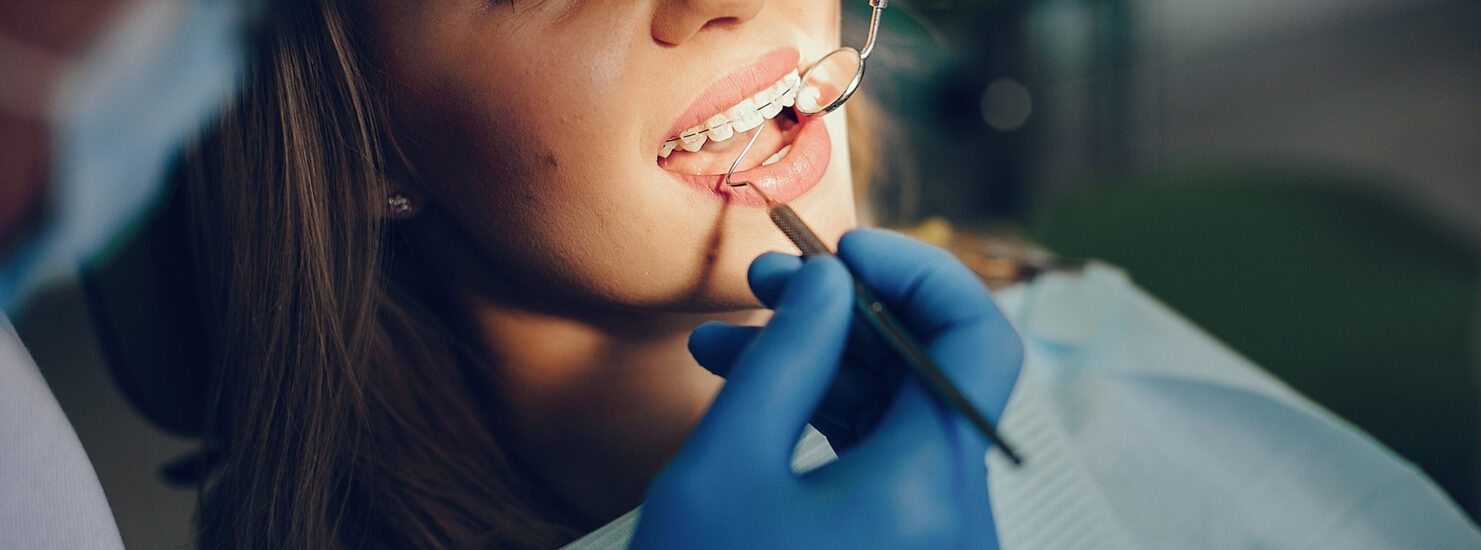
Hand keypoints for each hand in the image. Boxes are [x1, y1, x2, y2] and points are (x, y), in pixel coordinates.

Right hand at [629, 228, 1022, 548]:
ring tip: (724, 340)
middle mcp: (953, 511)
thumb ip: (786, 360)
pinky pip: (876, 465)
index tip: (839, 247)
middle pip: (929, 372)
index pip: (976, 339)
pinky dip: (820, 422)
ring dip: (818, 367)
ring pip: (895, 417)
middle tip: (763, 281)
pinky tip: (745, 396)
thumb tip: (833, 278)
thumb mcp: (724, 470)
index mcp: (931, 483)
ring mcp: (929, 538)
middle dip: (844, 315)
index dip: (917, 272)